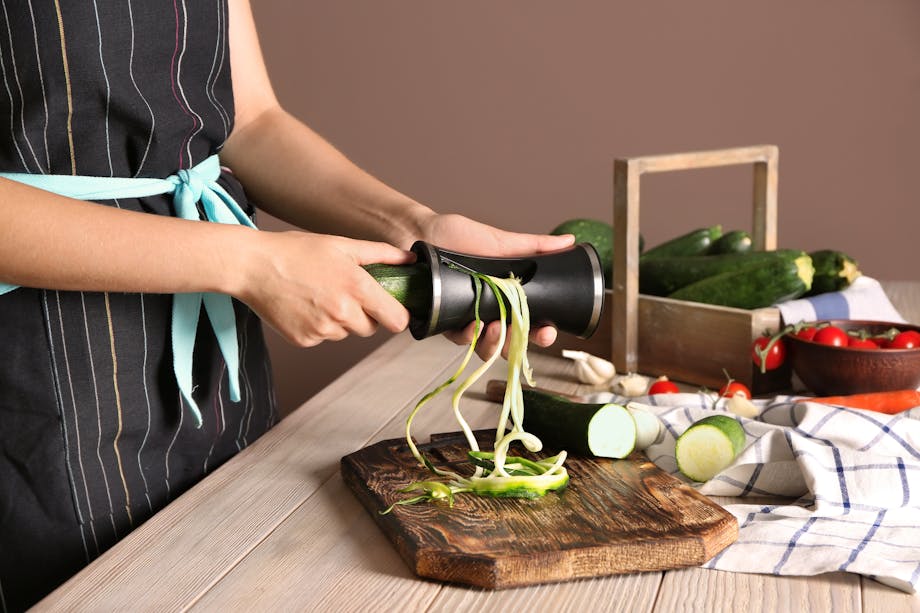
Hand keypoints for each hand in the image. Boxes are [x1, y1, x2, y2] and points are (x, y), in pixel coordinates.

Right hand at [237, 231, 412, 346]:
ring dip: (340, 320)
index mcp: (357, 287)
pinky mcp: (305, 340)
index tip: (392, 309)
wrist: (253, 266)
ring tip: (320, 295)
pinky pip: (323, 338)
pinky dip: (319, 326)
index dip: (398, 315)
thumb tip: (410, 260)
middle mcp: (342, 313)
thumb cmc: (296, 251)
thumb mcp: (343, 245)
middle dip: (365, 315)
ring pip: (346, 333)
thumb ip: (381, 254)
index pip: (397, 320)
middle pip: (371, 329)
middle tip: (345, 293)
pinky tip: (305, 305)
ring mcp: (322, 330)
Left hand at [418, 213, 574, 358]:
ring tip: (494, 328)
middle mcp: (490, 312)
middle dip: (519, 345)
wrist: (422, 233)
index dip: (541, 333)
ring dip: (493, 343)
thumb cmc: (458, 236)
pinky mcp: (445, 322)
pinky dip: (467, 336)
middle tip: (520, 333)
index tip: (547, 331)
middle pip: (510, 342)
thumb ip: (534, 246)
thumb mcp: (500, 241)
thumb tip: (568, 242)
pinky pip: (458, 338)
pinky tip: (471, 325)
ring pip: (485, 347)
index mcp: (508, 297)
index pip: (530, 323)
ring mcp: (468, 319)